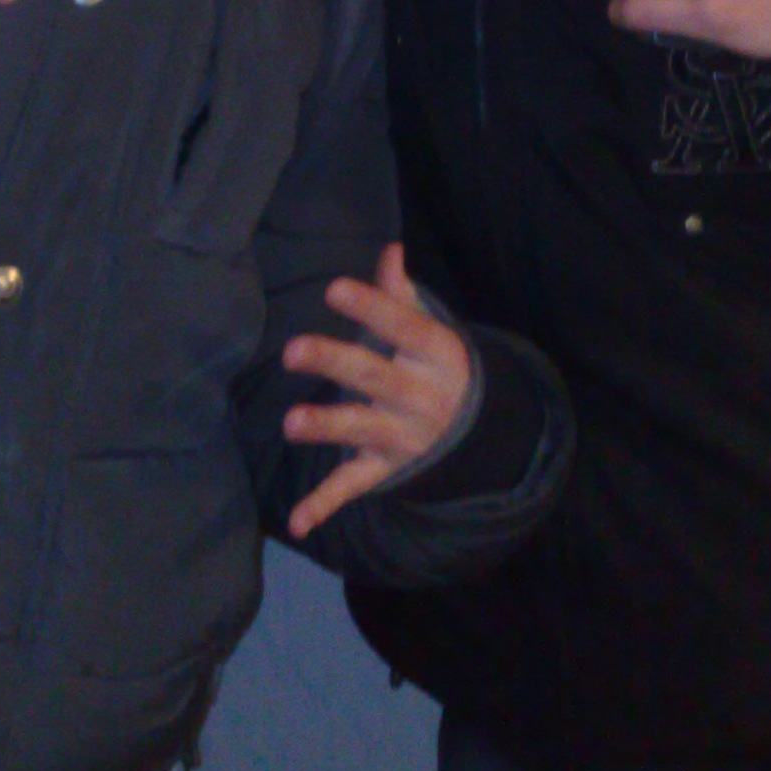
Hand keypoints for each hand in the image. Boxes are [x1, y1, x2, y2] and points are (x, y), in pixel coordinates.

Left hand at [280, 242, 472, 539]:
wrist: (481, 436)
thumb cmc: (437, 368)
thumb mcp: (430, 332)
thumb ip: (402, 295)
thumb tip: (389, 250)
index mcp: (435, 355)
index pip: (403, 327)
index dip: (371, 306)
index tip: (333, 288)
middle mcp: (421, 398)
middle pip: (374, 377)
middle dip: (335, 363)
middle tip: (291, 350)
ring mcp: (402, 437)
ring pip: (360, 430)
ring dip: (326, 428)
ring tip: (289, 424)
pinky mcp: (384, 469)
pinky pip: (353, 487)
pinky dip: (324, 506)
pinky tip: (296, 520)